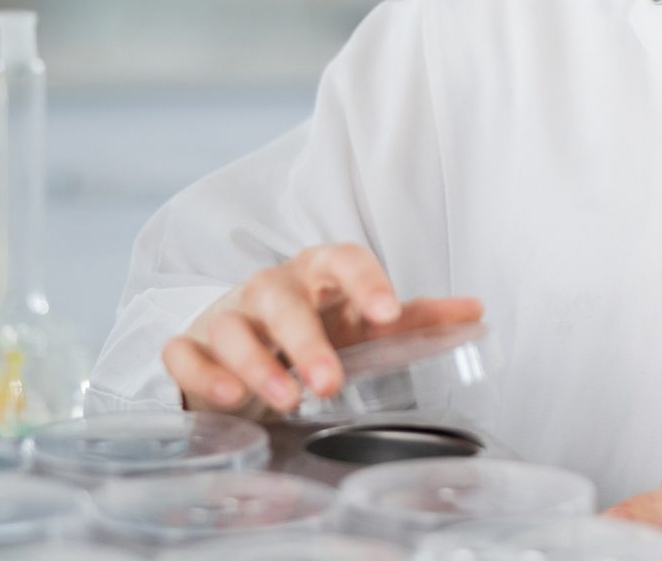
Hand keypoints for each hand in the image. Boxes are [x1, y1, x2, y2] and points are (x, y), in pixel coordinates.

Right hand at [162, 242, 481, 414]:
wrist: (244, 336)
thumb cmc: (314, 324)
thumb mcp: (362, 321)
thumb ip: (418, 319)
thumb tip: (477, 311)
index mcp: (319, 275)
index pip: (342, 260)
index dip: (366, 281)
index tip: (389, 312)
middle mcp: (271, 289)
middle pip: (283, 300)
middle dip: (306, 340)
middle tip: (330, 382)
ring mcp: (228, 315)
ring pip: (233, 327)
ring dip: (257, 364)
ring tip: (286, 400)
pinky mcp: (191, 346)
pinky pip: (184, 354)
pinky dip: (201, 375)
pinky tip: (226, 401)